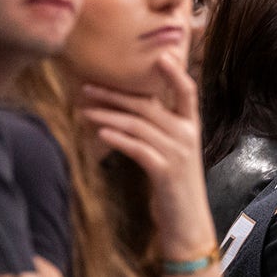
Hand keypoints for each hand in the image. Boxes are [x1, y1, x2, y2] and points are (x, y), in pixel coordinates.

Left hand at [79, 53, 212, 257]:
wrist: (187, 220)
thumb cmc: (175, 184)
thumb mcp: (174, 152)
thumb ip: (160, 129)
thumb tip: (130, 107)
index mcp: (191, 129)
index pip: (187, 93)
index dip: (175, 73)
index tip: (159, 55)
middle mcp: (187, 137)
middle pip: (149, 106)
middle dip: (115, 94)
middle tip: (87, 88)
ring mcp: (178, 154)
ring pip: (138, 126)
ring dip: (108, 116)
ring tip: (84, 111)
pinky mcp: (165, 172)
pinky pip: (138, 149)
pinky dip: (119, 139)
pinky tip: (101, 133)